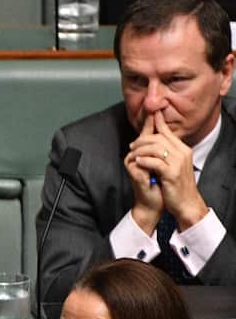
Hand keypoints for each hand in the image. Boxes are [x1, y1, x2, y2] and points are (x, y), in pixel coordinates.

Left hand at [125, 112, 207, 230]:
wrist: (186, 203)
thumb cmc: (176, 184)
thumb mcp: (173, 165)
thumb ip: (166, 152)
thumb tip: (153, 141)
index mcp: (183, 149)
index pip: (167, 132)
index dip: (157, 122)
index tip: (149, 114)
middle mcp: (182, 153)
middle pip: (158, 138)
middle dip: (142, 140)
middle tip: (132, 146)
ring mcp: (178, 163)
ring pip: (155, 148)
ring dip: (140, 150)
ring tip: (133, 154)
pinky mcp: (171, 174)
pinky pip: (154, 162)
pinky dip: (144, 160)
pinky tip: (138, 161)